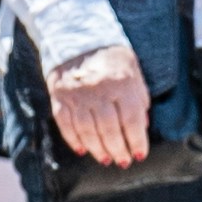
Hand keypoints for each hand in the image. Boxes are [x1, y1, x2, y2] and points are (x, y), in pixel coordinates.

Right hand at [48, 43, 153, 166]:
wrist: (77, 40)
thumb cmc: (111, 59)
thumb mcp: (133, 71)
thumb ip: (139, 97)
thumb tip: (141, 126)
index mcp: (122, 83)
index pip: (131, 119)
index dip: (136, 141)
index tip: (139, 155)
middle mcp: (99, 90)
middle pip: (110, 129)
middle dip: (118, 149)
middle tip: (123, 161)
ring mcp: (78, 95)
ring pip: (88, 131)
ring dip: (98, 149)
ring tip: (106, 159)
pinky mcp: (60, 98)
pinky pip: (67, 125)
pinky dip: (75, 140)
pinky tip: (83, 150)